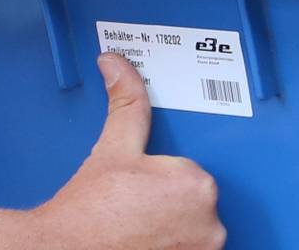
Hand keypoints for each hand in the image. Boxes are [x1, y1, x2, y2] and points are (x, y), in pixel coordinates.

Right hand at [25, 55, 224, 249]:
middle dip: (165, 203)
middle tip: (131, 208)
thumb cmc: (88, 212)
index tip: (134, 189)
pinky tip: (146, 243)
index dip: (155, 177)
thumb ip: (125, 103)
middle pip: (192, 202)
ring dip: (171, 228)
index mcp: (197, 183)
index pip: (186, 171)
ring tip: (135, 228)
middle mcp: (211, 222)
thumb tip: (118, 66)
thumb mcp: (111, 150)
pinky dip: (173, 247)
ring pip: (192, 228)